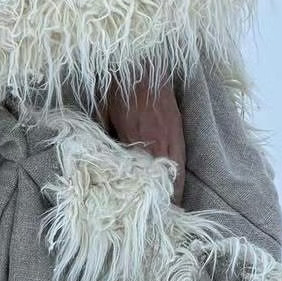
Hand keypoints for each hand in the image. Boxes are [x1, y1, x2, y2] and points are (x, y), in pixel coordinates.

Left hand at [96, 67, 185, 205]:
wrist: (141, 59)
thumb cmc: (117, 84)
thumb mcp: (101, 110)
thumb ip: (102, 136)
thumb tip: (98, 158)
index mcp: (139, 136)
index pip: (146, 176)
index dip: (147, 197)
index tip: (145, 216)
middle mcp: (160, 138)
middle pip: (168, 179)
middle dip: (165, 200)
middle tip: (160, 221)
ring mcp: (173, 132)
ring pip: (179, 169)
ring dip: (175, 189)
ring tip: (170, 210)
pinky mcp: (179, 124)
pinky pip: (182, 155)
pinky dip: (180, 172)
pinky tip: (177, 184)